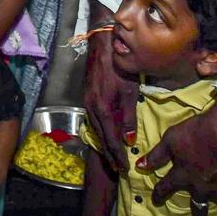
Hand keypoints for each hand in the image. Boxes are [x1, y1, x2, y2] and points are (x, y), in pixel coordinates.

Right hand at [83, 27, 138, 173]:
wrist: (102, 46)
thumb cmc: (120, 67)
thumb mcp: (129, 92)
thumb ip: (128, 117)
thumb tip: (129, 141)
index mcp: (102, 109)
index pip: (111, 140)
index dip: (118, 156)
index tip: (125, 169)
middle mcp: (91, 108)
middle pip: (101, 138)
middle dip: (110, 155)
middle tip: (119, 170)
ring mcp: (87, 102)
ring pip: (96, 130)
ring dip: (105, 145)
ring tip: (113, 157)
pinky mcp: (87, 97)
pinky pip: (93, 121)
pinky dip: (100, 132)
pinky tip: (105, 135)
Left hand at [140, 100, 216, 215]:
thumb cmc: (196, 132)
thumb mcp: (170, 139)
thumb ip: (156, 156)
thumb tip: (139, 167)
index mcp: (183, 175)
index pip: (167, 187)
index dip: (159, 193)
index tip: (156, 200)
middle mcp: (202, 186)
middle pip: (198, 204)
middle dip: (197, 215)